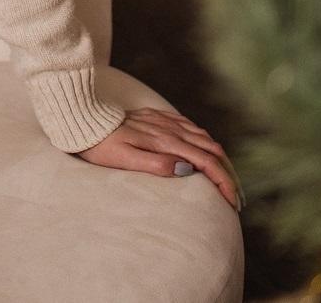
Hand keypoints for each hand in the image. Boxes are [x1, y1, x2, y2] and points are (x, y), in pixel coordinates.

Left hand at [72, 107, 243, 210]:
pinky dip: (207, 142)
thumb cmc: (101, 144)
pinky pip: (191, 127)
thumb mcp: (124, 159)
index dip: (224, 183)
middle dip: (229, 174)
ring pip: (205, 138)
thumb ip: (156, 165)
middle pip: (213, 150)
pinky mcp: (158, 117)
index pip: (207, 163)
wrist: (84, 117)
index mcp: (166, 142)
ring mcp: (166, 121)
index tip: (232, 203)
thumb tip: (187, 170)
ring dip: (221, 159)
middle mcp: (171, 130)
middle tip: (236, 198)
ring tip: (227, 179)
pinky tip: (206, 150)